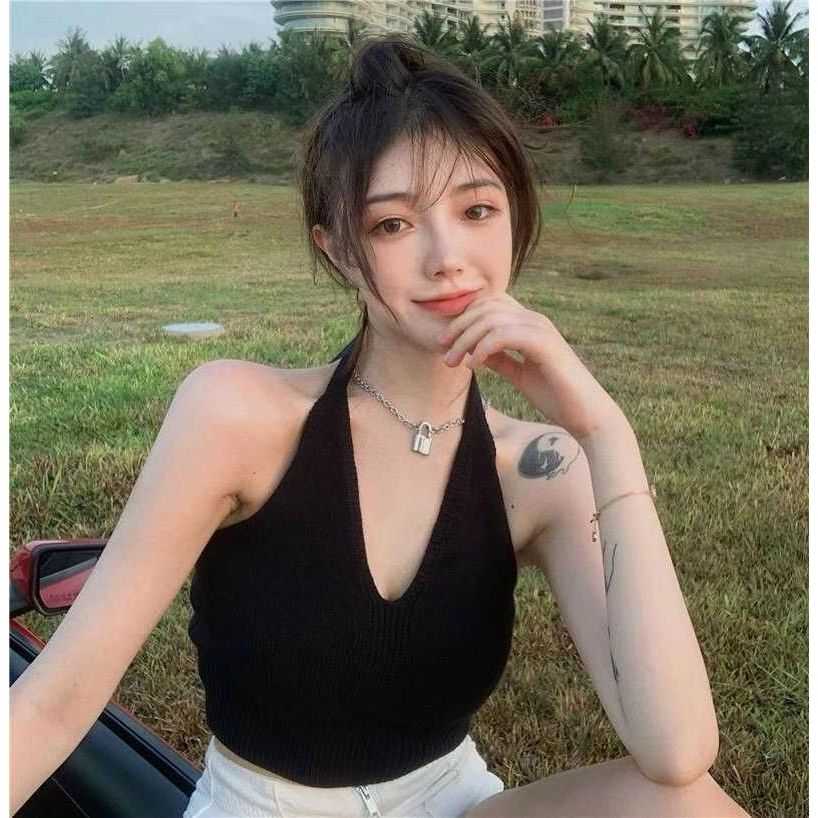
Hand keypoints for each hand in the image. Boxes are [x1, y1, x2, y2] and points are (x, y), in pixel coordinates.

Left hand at [436, 292, 627, 440]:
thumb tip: (473, 352)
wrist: (585, 414)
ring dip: (465, 340)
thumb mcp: (519, 374)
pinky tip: (472, 366)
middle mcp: (535, 320)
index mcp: (530, 324)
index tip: (446, 341)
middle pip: (486, 307)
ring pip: (490, 320)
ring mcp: (540, 329)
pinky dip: (482, 349)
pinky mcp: (543, 344)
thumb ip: (500, 359)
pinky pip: (503, 336)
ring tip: (452, 361)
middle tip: (442, 349)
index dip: (464, 317)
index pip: (490, 304)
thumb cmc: (555, 396)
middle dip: (458, 326)